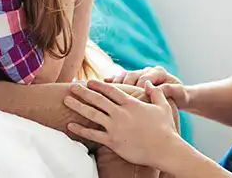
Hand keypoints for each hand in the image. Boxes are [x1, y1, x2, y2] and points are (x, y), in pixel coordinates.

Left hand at [65, 80, 180, 168]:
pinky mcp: (112, 141)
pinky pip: (92, 134)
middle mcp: (120, 113)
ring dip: (77, 106)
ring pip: (91, 114)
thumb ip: (155, 92)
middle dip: (83, 91)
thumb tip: (148, 83)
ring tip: (66, 100)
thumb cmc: (165, 129)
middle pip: (97, 99)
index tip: (89, 81)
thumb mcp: (163, 106)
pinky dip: (80, 130)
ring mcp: (115, 127)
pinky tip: (69, 126)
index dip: (98, 85)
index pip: (111, 90)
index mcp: (131, 104)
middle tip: (72, 86)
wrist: (165, 149)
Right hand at [106, 66, 189, 108]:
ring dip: (116, 84)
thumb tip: (159, 88)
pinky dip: (112, 82)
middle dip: (125, 85)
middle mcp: (147, 71)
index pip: (146, 77)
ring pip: (124, 76)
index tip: (138, 97)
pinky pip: (120, 79)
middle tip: (120, 95)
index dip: (141, 86)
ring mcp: (139, 75)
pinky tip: (102, 85)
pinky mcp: (132, 81)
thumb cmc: (180, 97)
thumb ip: (171, 89)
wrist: (178, 97)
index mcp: (159, 72)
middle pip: (132, 75)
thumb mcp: (180, 94)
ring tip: (108, 92)